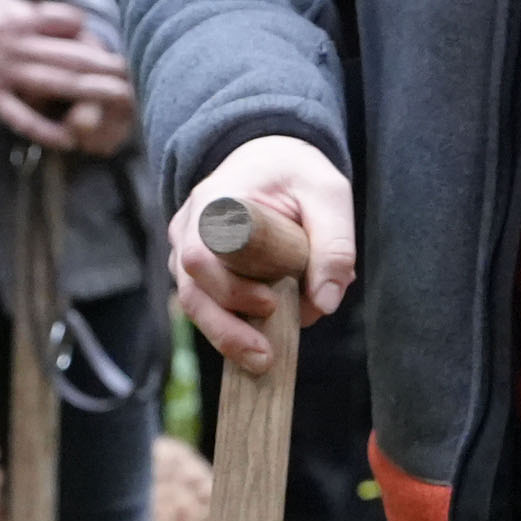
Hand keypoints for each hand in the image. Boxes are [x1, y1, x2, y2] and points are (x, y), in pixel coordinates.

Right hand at [0, 0, 134, 156]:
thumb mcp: (0, 1)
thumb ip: (32, 14)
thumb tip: (63, 22)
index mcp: (22, 19)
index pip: (69, 24)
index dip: (90, 36)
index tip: (104, 49)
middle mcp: (19, 46)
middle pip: (71, 56)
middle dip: (105, 67)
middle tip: (132, 77)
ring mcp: (6, 74)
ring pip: (56, 85)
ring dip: (90, 94)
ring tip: (117, 101)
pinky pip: (22, 118)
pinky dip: (46, 131)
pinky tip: (68, 140)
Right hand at [170, 136, 353, 372]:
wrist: (268, 160)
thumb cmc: (297, 175)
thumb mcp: (329, 195)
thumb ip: (334, 244)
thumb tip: (326, 303)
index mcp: (218, 199)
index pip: (203, 249)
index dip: (230, 286)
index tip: (269, 304)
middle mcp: (191, 224)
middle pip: (192, 287)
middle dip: (228, 325)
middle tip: (266, 353)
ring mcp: (186, 248)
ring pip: (192, 302)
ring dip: (226, 336)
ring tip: (263, 360)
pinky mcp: (195, 270)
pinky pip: (203, 305)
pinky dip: (228, 328)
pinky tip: (257, 345)